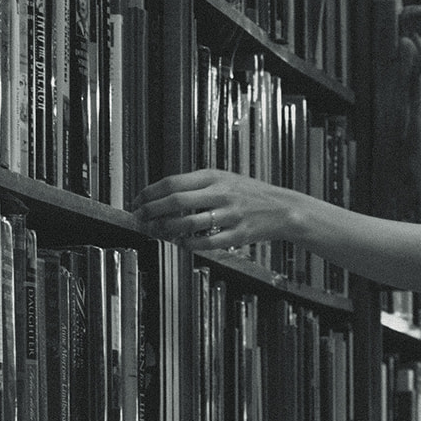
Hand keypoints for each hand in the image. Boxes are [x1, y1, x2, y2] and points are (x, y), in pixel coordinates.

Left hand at [132, 169, 304, 249]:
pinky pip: (207, 242)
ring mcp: (229, 214)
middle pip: (176, 201)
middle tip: (139, 220)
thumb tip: (161, 196)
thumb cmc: (248, 194)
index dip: (149, 193)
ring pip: (188, 223)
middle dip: (151, 212)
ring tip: (156, 233)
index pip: (172, 182)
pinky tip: (181, 243)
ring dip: (166, 229)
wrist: (283, 208)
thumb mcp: (223, 179)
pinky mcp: (238, 234)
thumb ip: (196, 185)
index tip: (136, 202)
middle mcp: (220, 192)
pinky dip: (189, 244)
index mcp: (213, 176)